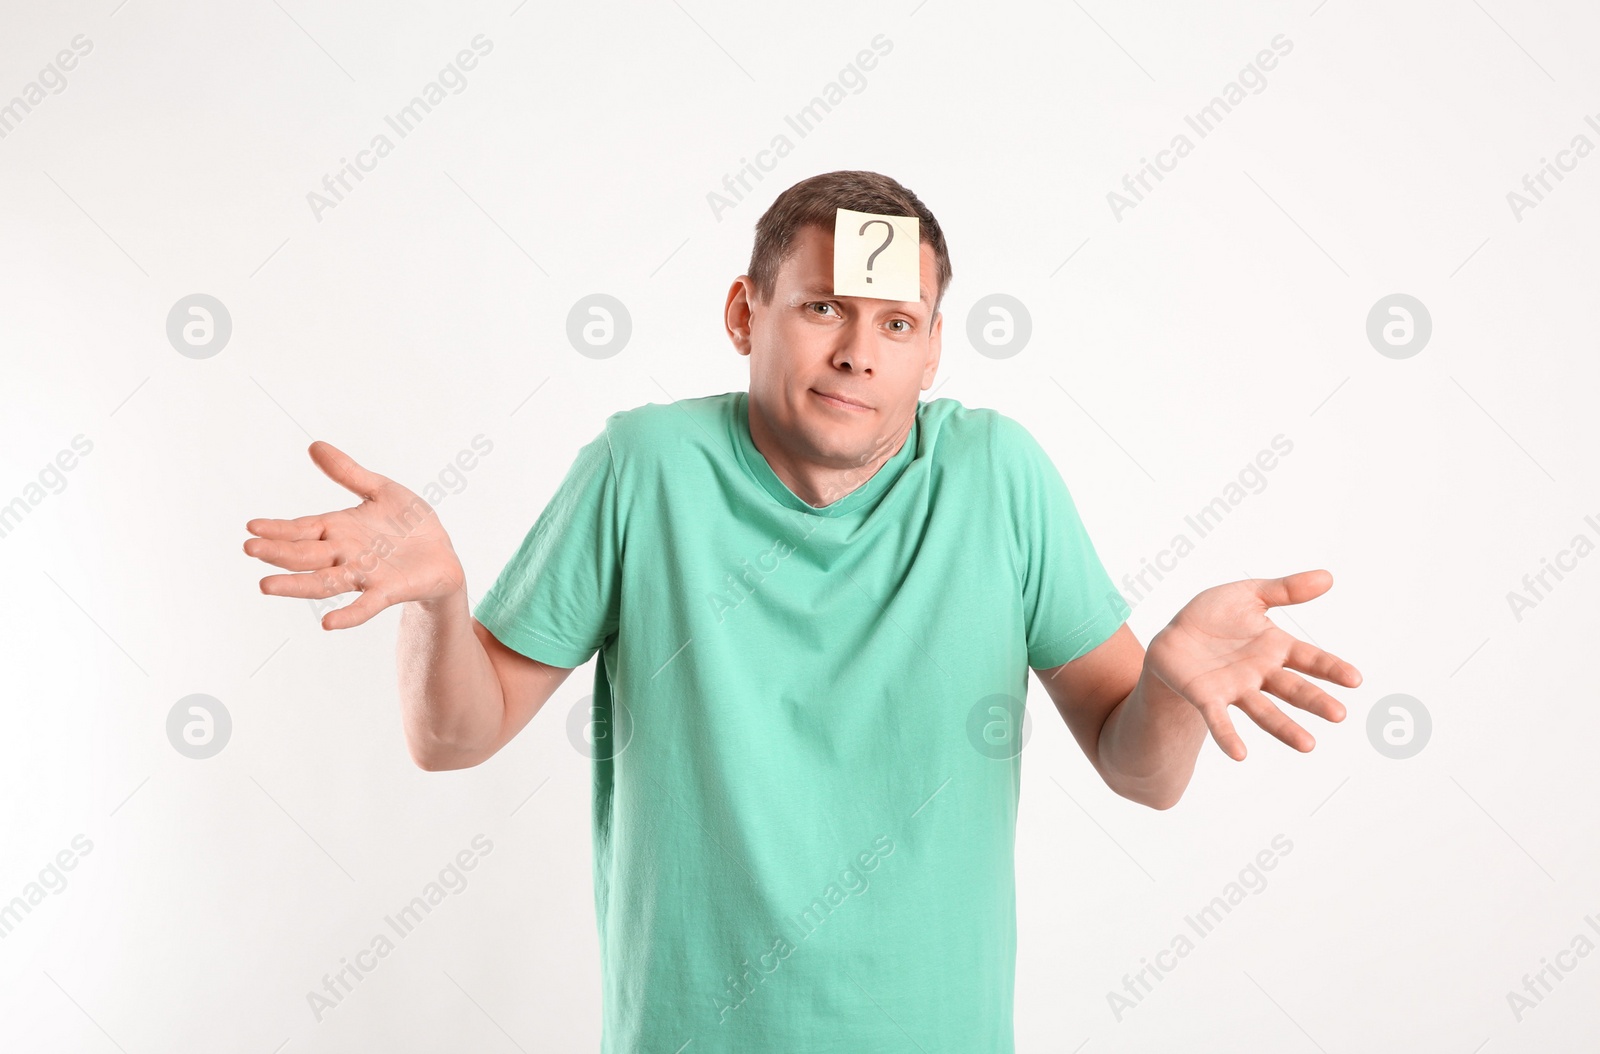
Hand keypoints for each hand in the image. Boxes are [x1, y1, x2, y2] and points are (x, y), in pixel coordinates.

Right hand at [244, 441, 465, 629]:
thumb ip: (348, 472)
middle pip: (305, 555)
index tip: (251, 526)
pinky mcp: (387, 590)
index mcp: (339, 529)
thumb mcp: (381, 490)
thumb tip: (314, 446)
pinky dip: (348, 615)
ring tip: (266, 586)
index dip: (278, 528)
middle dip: (277, 552)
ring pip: (323, 582)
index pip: (301, 529)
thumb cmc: (410, 523)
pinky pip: (365, 605)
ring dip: (296, 585)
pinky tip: (328, 623)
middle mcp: (344, 554)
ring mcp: (363, 575)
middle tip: (249, 548)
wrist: (443, 553)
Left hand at [1144, 569, 1360, 760]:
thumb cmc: (1214, 616)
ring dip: (1284, 728)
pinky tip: (1239, 754)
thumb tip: (1327, 577)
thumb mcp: (1249, 594)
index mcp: (1275, 648)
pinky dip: (1229, 736)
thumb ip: (1285, 590)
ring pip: (1264, 711)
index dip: (1331, 668)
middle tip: (1338, 715)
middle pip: (1293, 689)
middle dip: (1315, 701)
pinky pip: (1219, 720)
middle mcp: (1261, 674)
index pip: (1310, 658)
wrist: (1173, 635)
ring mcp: (1236, 689)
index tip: (1355, 679)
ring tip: (1307, 745)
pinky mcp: (1207, 698)